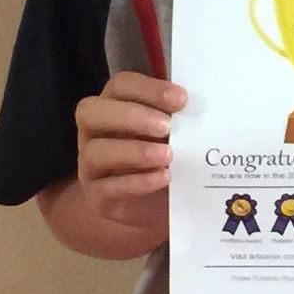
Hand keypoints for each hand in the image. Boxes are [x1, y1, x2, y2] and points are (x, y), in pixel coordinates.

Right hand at [74, 72, 186, 229]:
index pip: (120, 86)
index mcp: (113, 107)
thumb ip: (181, 119)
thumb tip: (203, 107)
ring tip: (167, 156)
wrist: (155, 208)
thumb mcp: (174, 135)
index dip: (148, 89)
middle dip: (131, 116)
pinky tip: (163, 177)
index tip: (181, 100)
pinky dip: (137, 182)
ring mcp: (90, 165)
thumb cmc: (163, 159)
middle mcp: (94, 132)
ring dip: (134, 151)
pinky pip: (106, 188)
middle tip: (167, 126)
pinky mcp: (97, 197)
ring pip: (95, 152)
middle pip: (91, 112)